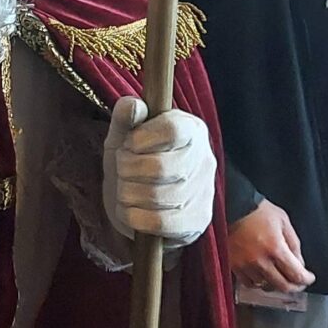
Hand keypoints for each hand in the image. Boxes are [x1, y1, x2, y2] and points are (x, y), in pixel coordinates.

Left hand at [102, 95, 215, 246]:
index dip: (141, 138)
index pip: (171, 129)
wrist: (140, 203)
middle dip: (127, 170)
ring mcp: (205, 193)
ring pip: (157, 197)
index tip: (129, 144)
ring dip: (128, 194)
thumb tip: (132, 104)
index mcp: (191, 129)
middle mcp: (205, 159)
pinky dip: (135, 218)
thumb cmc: (133, 162)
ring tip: (125, 189)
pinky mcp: (198, 222)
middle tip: (122, 169)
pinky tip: (131, 211)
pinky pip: (160, 223)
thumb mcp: (124, 136)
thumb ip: (125, 117)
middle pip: (160, 167)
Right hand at [227, 199, 312, 298]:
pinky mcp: (234, 265)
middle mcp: (260, 260)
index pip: (296, 275)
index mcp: (275, 248)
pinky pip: (249, 283)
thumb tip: (299, 263)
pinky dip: (259, 282)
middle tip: (299, 283)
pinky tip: (263, 276)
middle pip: (283, 286)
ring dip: (276, 284)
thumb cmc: (257, 210)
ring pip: (266, 286)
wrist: (232, 206)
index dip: (306, 280)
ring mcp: (246, 265)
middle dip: (295, 286)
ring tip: (280, 277)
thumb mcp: (283, 221)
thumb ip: (294, 244)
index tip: (308, 278)